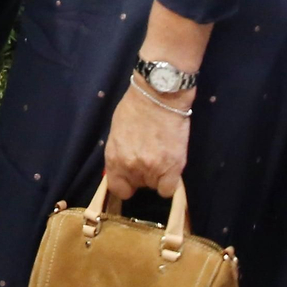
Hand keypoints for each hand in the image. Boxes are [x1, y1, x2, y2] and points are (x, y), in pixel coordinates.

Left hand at [102, 83, 189, 201]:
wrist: (158, 97)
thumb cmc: (134, 109)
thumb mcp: (116, 133)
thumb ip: (120, 153)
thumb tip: (125, 167)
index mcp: (113, 158)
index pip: (117, 188)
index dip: (125, 185)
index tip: (131, 180)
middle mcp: (130, 167)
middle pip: (138, 186)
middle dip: (142, 176)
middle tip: (149, 158)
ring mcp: (152, 168)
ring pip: (155, 186)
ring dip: (158, 176)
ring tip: (161, 157)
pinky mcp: (172, 167)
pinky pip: (169, 189)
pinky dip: (170, 182)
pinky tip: (171, 168)